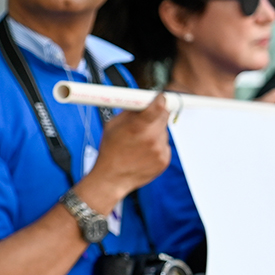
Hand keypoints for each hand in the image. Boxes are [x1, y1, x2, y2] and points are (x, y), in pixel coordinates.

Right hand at [81, 92, 171, 208]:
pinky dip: (157, 145)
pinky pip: (165, 145)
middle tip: (146, 119)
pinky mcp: (164, 160)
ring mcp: (160, 150)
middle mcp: (151, 138)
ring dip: (155, 132)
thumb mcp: (113, 125)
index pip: (160, 104)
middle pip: (164, 115)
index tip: (160, 97)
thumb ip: (131, 111)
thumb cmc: (110, 150)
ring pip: (164, 131)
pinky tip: (144, 152)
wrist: (112, 178)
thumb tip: (143, 99)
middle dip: (157, 114)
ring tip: (139, 143)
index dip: (161, 99)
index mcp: (137, 126)